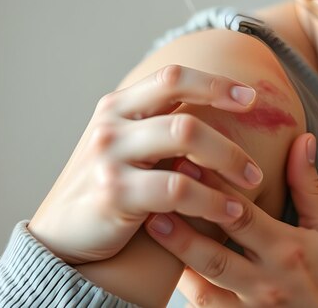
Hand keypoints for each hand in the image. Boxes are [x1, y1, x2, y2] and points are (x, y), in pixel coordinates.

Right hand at [28, 64, 264, 263]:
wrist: (62, 239)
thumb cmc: (109, 189)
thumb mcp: (128, 148)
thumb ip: (161, 127)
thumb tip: (219, 111)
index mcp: (118, 106)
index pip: (173, 78)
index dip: (216, 84)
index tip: (252, 98)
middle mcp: (112, 124)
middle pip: (186, 113)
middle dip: (229, 142)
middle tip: (255, 168)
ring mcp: (109, 155)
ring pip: (185, 140)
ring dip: (228, 164)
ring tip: (251, 187)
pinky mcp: (113, 191)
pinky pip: (177, 188)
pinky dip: (211, 200)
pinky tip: (229, 212)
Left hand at [146, 134, 317, 307]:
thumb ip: (310, 187)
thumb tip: (303, 139)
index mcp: (288, 249)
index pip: (243, 215)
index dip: (213, 190)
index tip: (186, 162)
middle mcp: (266, 280)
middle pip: (215, 250)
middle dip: (183, 222)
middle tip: (154, 194)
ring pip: (204, 284)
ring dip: (177, 256)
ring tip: (152, 227)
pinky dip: (187, 289)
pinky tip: (169, 268)